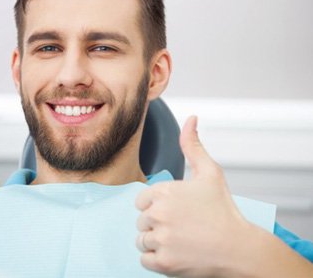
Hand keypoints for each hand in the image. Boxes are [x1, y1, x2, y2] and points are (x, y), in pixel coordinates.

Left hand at [135, 116, 249, 276]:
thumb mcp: (210, 172)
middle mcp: (158, 214)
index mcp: (163, 191)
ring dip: (157, 242)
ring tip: (180, 240)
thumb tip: (191, 119)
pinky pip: (145, 259)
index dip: (158, 206)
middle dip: (157, 224)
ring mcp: (160, 239)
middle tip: (182, 227)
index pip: (141, 201)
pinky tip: (176, 253)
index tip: (177, 211)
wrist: (240, 248)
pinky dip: (157, 259)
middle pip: (142, 221)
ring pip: (142, 240)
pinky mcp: (163, 262)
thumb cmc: (224, 211)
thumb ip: (193, 145)